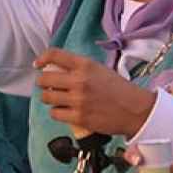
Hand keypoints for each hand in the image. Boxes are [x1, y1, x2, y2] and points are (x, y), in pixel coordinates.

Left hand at [34, 48, 156, 138]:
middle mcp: (79, 80)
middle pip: (44, 79)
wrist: (134, 109)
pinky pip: (55, 114)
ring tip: (57, 99)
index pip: (54, 55)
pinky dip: (57, 113)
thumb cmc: (118, 89)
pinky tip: (64, 111)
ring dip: (49, 98)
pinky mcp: (79, 118)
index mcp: (85, 65)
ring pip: (47, 98)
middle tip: (48, 87)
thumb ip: (79, 68)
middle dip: (43, 83)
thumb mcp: (99, 69)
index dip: (42, 58)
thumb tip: (56, 70)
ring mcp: (78, 100)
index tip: (38, 65)